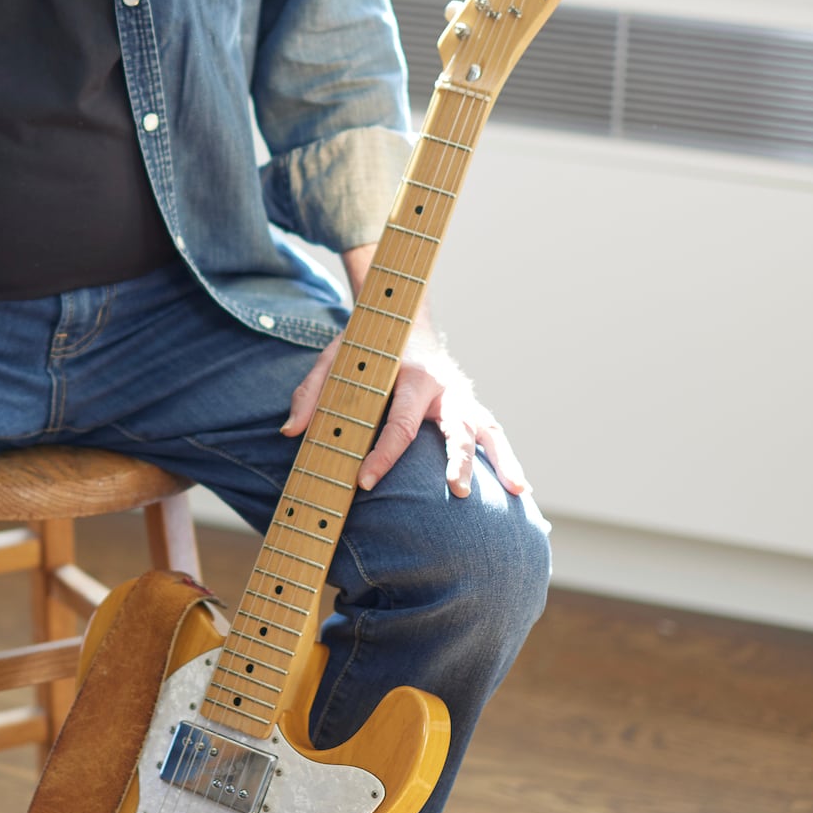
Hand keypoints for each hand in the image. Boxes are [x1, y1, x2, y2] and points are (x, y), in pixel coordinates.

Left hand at [281, 315, 527, 501]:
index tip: (364, 481)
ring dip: (503, 460)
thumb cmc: (365, 347)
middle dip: (457, 459)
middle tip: (457, 491)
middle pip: (456, 426)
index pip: (398, 423)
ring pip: (487, 429)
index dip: (381, 455)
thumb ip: (311, 393)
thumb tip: (290, 432)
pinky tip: (521, 488)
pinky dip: (508, 458)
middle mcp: (442, 386)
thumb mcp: (334, 359)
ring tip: (520, 491)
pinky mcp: (469, 406)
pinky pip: (492, 433)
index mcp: (410, 375)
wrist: (404, 320)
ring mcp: (461, 397)